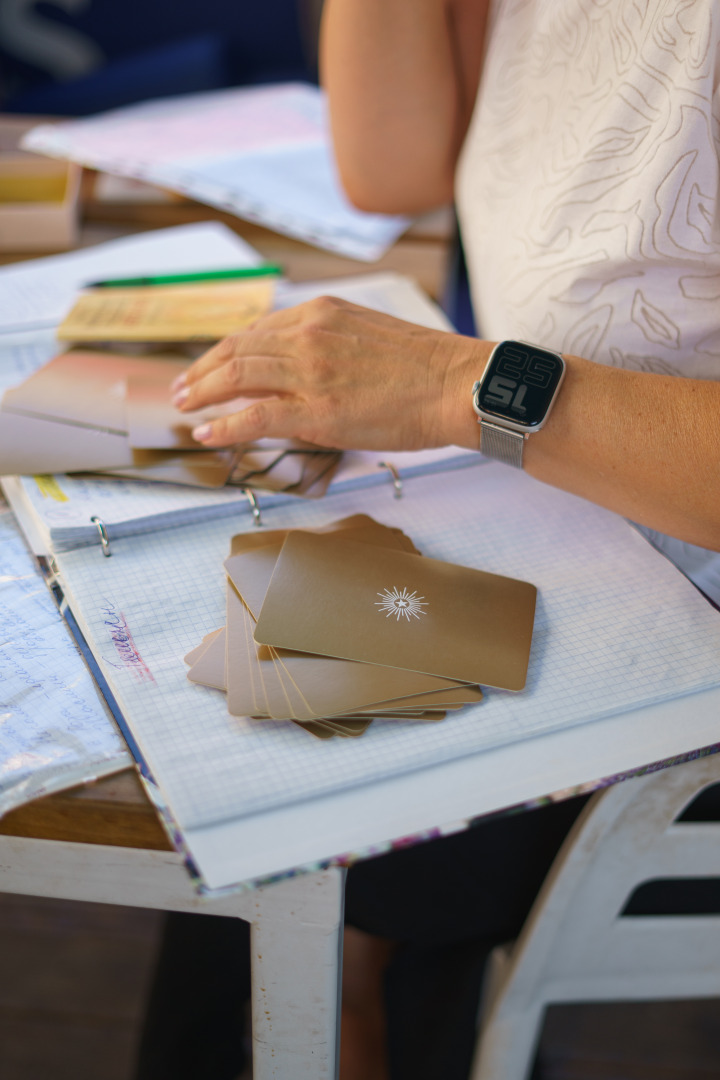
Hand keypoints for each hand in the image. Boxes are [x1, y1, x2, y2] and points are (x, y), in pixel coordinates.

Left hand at [171, 296, 485, 450]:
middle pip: (236, 350)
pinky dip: (223, 424)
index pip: (257, 330)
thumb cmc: (426, 367)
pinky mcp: (314, 409)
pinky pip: (253, 415)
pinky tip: (205, 433)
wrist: (457, 384)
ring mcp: (308, 371)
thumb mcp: (369, 335)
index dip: (225, 350)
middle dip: (202, 370)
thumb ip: (330, 343)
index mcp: (321, 312)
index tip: (209, 364)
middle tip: (182, 387)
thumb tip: (303, 367)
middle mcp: (307, 334)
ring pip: (236, 377)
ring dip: (202, 393)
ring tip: (184, 407)